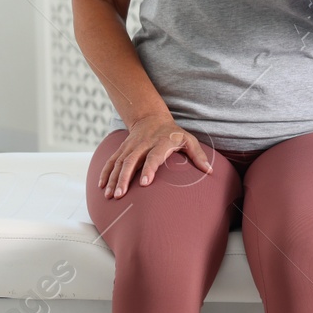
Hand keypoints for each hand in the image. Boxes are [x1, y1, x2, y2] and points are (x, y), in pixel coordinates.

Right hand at [98, 115, 213, 198]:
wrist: (151, 117)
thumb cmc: (173, 133)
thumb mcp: (188, 140)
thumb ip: (198, 155)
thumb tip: (210, 171)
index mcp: (161, 142)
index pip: (154, 156)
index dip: (149, 169)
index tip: (144, 183)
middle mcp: (143, 144)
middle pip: (131, 161)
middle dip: (124, 178)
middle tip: (120, 194)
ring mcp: (130, 146)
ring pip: (119, 162)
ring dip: (113, 178)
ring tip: (110, 195)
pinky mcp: (122, 148)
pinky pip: (112, 160)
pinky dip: (105, 172)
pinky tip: (102, 186)